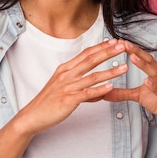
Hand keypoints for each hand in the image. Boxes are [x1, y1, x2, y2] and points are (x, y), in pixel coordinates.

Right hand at [14, 39, 128, 135]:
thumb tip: (98, 89)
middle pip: (90, 60)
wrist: (32, 116)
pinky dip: (100, 90)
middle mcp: (66, 75)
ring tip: (124, 68)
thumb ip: (81, 86)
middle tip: (122, 46)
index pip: (86, 54)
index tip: (113, 42)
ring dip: (110, 71)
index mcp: (65, 69)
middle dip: (108, 52)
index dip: (100, 47)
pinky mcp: (68, 100)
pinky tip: (111, 87)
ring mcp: (67, 87)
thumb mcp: (63, 88)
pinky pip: (87, 93)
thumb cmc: (48, 102)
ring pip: (92, 77)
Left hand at [103, 40, 156, 132]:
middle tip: (123, 43)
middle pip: (147, 59)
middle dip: (135, 50)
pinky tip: (146, 82)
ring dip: (143, 64)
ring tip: (132, 57)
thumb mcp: (138, 96)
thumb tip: (105, 92)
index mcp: (155, 70)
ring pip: (154, 72)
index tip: (118, 41)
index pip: (141, 56)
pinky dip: (154, 85)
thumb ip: (122, 93)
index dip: (130, 48)